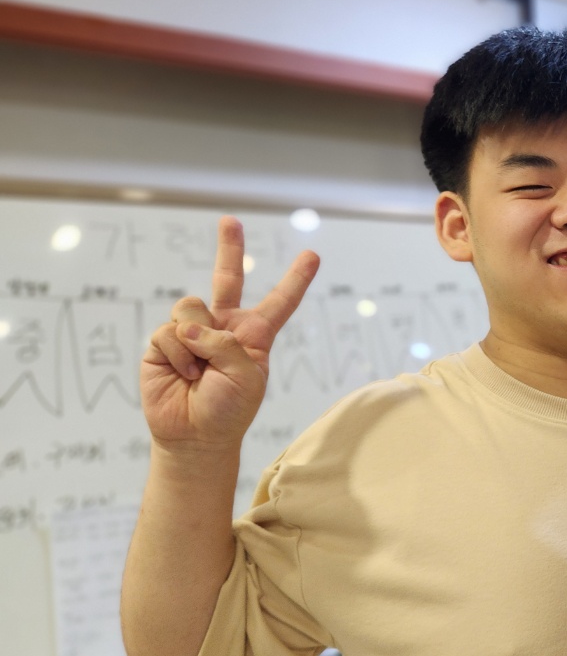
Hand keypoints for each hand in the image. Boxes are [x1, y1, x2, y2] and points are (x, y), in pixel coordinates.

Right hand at [140, 217, 318, 450]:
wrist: (195, 435)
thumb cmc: (229, 409)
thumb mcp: (246, 376)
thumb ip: (225, 343)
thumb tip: (188, 327)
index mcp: (254, 336)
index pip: (279, 302)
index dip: (296, 279)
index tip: (313, 255)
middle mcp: (223, 327)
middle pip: (226, 279)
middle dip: (229, 248)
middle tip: (230, 220)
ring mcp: (192, 332)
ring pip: (191, 308)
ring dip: (196, 341)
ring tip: (199, 371)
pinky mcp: (164, 342)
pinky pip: (169, 332)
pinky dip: (177, 355)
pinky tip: (183, 374)